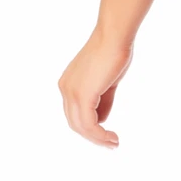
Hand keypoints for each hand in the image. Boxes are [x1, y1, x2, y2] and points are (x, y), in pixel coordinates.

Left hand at [58, 30, 132, 146]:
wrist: (114, 36)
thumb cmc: (114, 52)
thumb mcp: (107, 82)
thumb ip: (103, 100)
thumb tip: (103, 120)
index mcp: (68, 84)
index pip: (75, 114)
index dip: (90, 128)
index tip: (107, 135)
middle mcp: (65, 89)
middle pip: (75, 123)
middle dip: (93, 137)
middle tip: (111, 143)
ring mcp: (72, 92)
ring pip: (81, 127)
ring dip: (98, 139)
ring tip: (114, 143)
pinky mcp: (82, 96)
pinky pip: (89, 124)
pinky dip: (100, 134)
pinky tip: (112, 137)